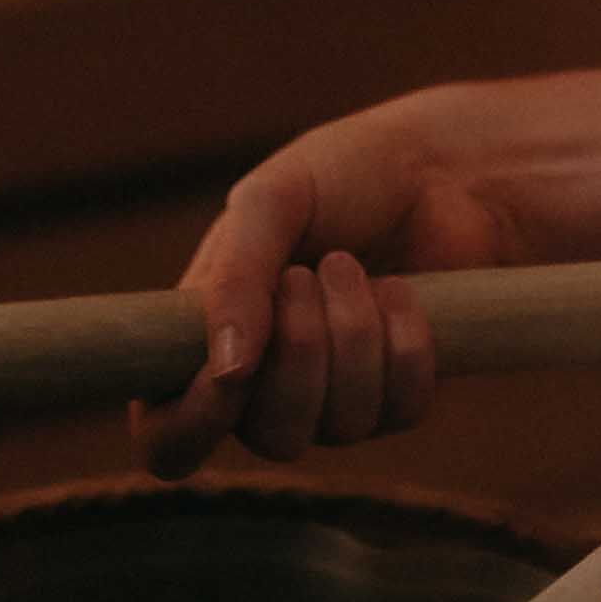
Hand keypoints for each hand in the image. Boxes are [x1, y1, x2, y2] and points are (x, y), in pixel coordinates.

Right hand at [131, 97, 529, 478]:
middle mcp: (266, 384)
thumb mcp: (271, 201)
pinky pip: (401, 411)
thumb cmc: (338, 175)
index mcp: (206, 339)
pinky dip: (404, 342)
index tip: (233, 369)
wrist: (432, 165)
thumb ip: (236, 278)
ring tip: (352, 267)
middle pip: (269, 437)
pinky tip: (399, 291)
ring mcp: (336, 396)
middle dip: (300, 350)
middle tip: (306, 273)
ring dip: (353, 332)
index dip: (194, 424)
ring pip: (340, 426)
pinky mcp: (399, 394)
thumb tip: (225, 370)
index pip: (168, 437)